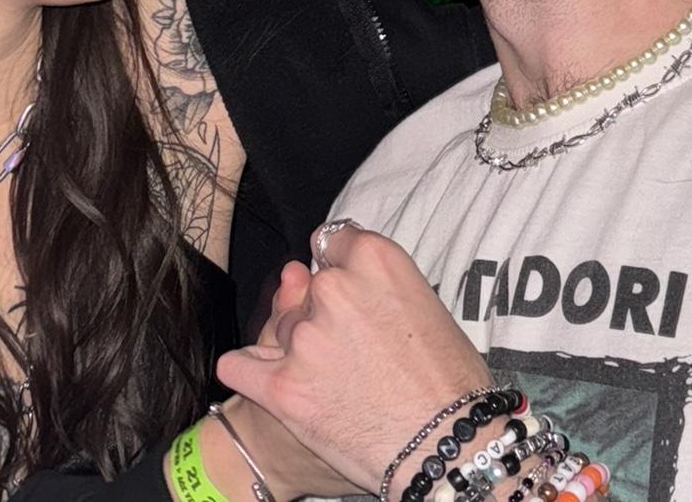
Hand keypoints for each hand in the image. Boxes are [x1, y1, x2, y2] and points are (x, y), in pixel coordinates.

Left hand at [217, 227, 490, 497]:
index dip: (338, 269)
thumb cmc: (450, 383)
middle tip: (351, 350)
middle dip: (321, 314)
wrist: (448, 449)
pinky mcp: (284, 384)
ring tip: (333, 381)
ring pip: (281, 329)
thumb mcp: (426, 304)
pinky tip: (260, 376)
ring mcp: (305, 337)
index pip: (330, 242)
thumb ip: (376, 282)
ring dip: (297, 348)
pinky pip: (240, 366)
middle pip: (306, 289)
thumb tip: (341, 278)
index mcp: (373, 259)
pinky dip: (248, 370)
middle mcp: (333, 288)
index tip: (345, 291)